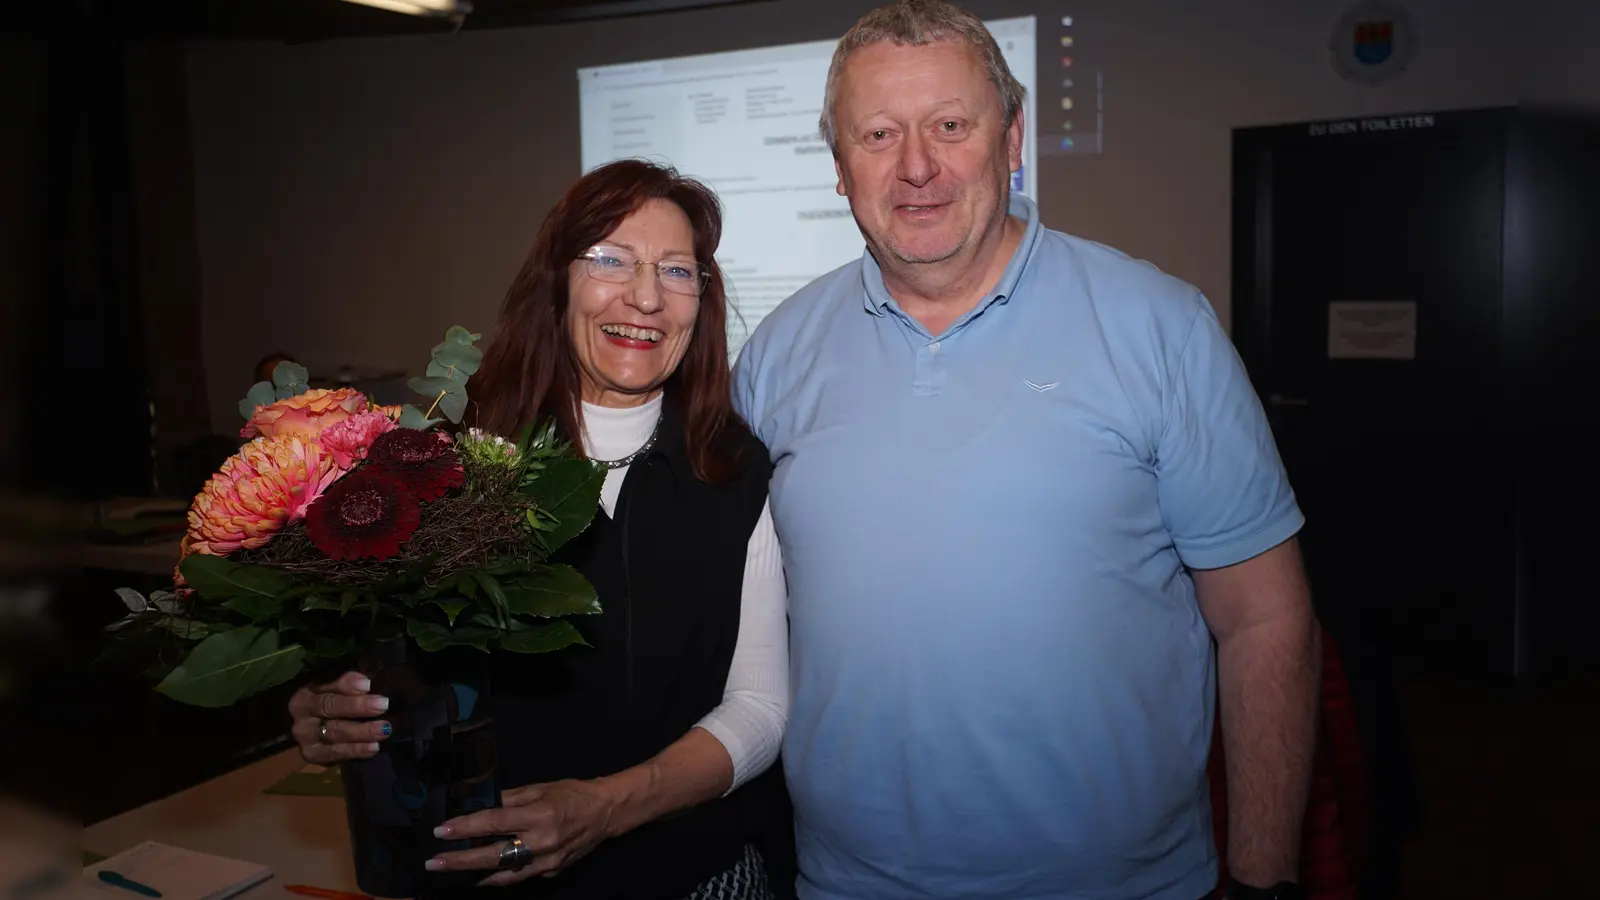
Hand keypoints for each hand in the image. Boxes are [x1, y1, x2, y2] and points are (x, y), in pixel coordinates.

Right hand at [286, 671, 391, 764]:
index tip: (367, 684)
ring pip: (334, 733)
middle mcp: (301, 715)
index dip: (346, 685)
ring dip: (362, 731)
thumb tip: (367, 683)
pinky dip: (356, 750)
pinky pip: (336, 753)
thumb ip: (346, 684)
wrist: (314, 728)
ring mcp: (305, 737)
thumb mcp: (334, 688)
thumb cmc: (331, 701)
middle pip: (329, 708)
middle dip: (357, 707)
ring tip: (384, 729)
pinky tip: (374, 747)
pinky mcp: (313, 754)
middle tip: (383, 705)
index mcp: (305, 692)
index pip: (325, 685)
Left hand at [425, 780, 620, 885]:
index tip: (441, 831)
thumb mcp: (540, 788)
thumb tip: (480, 804)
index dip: (465, 828)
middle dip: (460, 861)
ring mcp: (547, 862)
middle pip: (493, 855)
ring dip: (475, 875)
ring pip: (504, 874)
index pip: (494, 823)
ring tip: (451, 874)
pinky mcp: (551, 871)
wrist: (606, 813)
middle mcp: (542, 842)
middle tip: (434, 862)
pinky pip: (520, 876)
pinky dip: (499, 876)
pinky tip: (483, 874)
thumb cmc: (572, 793)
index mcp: (539, 815)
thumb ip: (509, 799)